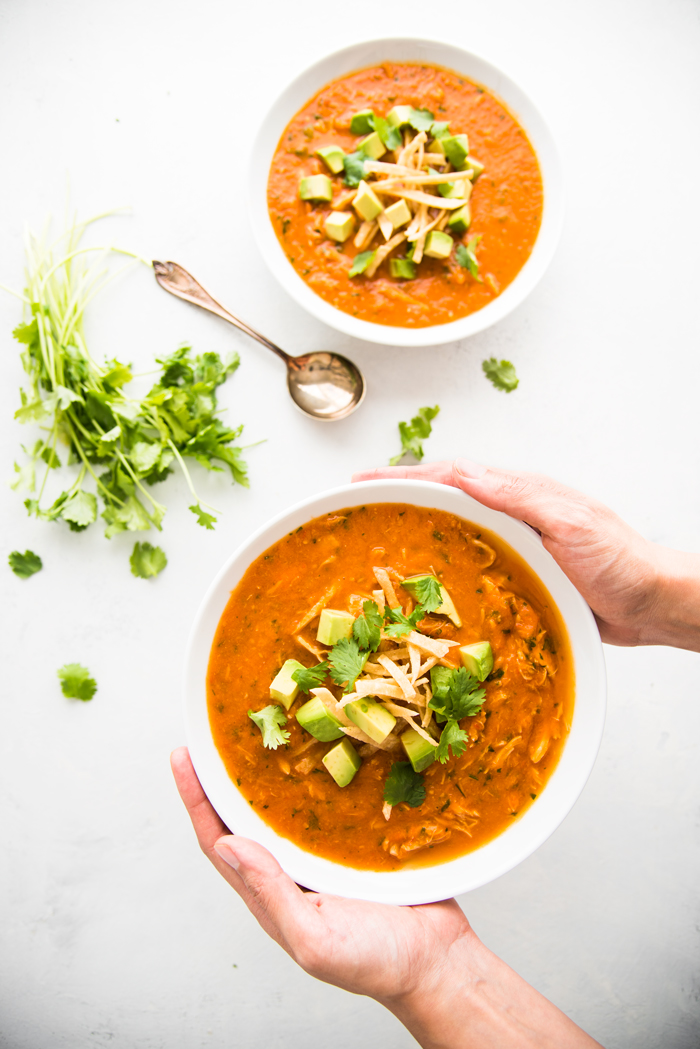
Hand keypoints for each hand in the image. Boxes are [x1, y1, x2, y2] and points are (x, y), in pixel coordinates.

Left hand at [171, 747, 599, 1048]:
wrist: (439, 962)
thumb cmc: (377, 963)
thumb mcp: (315, 940)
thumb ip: (272, 895)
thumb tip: (228, 848)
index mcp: (271, 893)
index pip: (219, 839)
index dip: (197, 799)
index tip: (183, 757)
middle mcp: (291, 869)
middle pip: (245, 814)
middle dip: (225, 774)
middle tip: (217, 730)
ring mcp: (323, 854)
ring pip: (285, 803)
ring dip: (271, 767)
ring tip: (264, 728)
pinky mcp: (357, 841)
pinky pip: (330, 800)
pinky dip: (321, 772)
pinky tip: (323, 748)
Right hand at [353, 459, 699, 650]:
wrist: (651, 601)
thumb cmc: (620, 561)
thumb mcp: (571, 520)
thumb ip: (519, 495)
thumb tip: (466, 472)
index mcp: (519, 494)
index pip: (450, 476)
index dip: (404, 476)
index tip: (363, 480)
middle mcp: (511, 514)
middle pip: (443, 498)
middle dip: (399, 497)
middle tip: (356, 504)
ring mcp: (513, 543)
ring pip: (452, 530)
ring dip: (415, 529)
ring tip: (376, 540)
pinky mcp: (519, 573)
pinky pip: (469, 566)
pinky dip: (440, 567)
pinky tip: (422, 585)